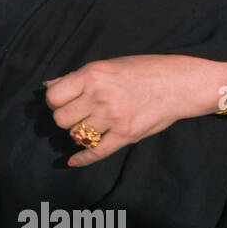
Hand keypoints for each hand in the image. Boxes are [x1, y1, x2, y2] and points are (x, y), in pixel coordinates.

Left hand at [44, 54, 225, 166]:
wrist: (179, 84)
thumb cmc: (143, 70)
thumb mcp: (107, 66)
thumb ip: (77, 78)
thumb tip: (48, 86)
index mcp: (92, 75)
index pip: (53, 97)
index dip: (54, 101)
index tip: (62, 102)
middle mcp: (99, 97)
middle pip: (61, 119)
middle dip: (65, 118)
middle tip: (77, 114)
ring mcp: (113, 118)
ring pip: (76, 135)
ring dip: (79, 133)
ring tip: (90, 125)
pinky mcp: (125, 135)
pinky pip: (96, 153)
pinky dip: (81, 159)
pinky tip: (73, 161)